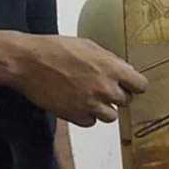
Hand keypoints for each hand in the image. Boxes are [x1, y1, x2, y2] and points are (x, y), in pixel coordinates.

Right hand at [7, 34, 148, 125]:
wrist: (28, 62)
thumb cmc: (56, 49)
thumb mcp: (89, 46)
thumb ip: (110, 60)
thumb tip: (125, 70)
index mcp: (112, 69)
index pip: (140, 85)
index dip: (134, 85)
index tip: (128, 85)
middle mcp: (105, 89)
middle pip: (126, 101)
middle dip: (117, 95)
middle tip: (102, 87)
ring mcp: (91, 104)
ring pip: (111, 116)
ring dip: (103, 108)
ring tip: (89, 96)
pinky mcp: (75, 116)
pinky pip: (91, 122)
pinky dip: (86, 116)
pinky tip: (77, 103)